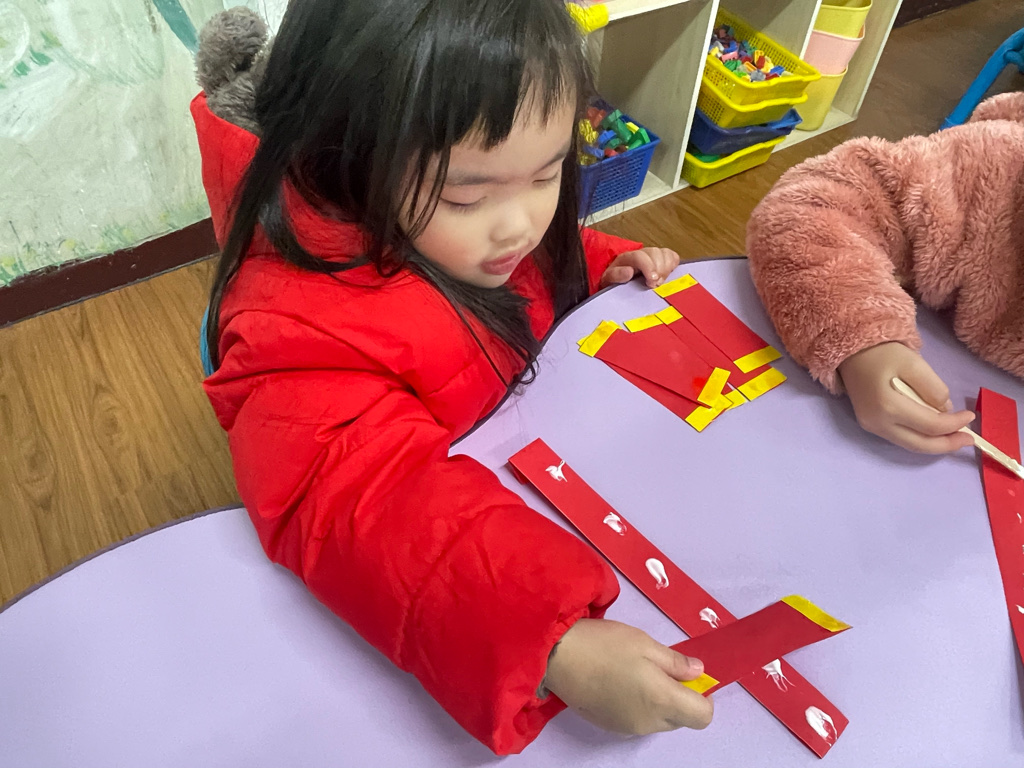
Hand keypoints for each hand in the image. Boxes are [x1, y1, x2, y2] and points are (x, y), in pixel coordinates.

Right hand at [544, 618, 713, 734]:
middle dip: (679, 697)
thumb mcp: (645, 644)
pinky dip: (638, 706)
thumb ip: (676, 662)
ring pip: (659, 721)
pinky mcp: (610, 727)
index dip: (703, 696)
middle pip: (681, 720)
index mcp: (662, 701)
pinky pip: (637, 721)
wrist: (557, 658)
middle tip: (660, 668)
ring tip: (635, 673)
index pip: (703, 716)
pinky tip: (618, 683)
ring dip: (658, 702)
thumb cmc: (605, 645)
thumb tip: (699, 673)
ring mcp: (627, 728)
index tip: (689, 676)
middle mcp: (649, 723)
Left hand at [601, 247, 680, 288]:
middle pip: (654, 252)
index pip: (639, 256)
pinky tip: (668, 275)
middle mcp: (640, 254)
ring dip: (666, 268)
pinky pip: (672, 257)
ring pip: (664, 253)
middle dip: (658, 269)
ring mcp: (652, 256)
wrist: (619, 288)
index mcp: (625, 258)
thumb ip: (616, 276)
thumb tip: (628, 271)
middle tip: (656, 284)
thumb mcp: (609, 282)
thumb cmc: (614, 285)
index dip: (648, 267)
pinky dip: (673, 265)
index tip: (652, 281)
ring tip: (661, 281)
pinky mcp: (662, 261)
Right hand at [837, 342, 974, 453]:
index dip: (954, 424)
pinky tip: (933, 431)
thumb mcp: (914, 363)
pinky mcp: (870, 425)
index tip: (971, 415)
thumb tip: (944, 410)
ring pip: (910, 445)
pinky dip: (920, 438)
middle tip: (969, 439)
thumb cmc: (882, 354)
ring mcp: (871, 426)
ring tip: (955, 437)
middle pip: (919, 444)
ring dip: (935, 444)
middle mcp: (878, 423)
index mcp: (888, 407)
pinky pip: (900, 438)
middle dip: (947, 445)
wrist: (851, 352)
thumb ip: (934, 388)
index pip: (930, 425)